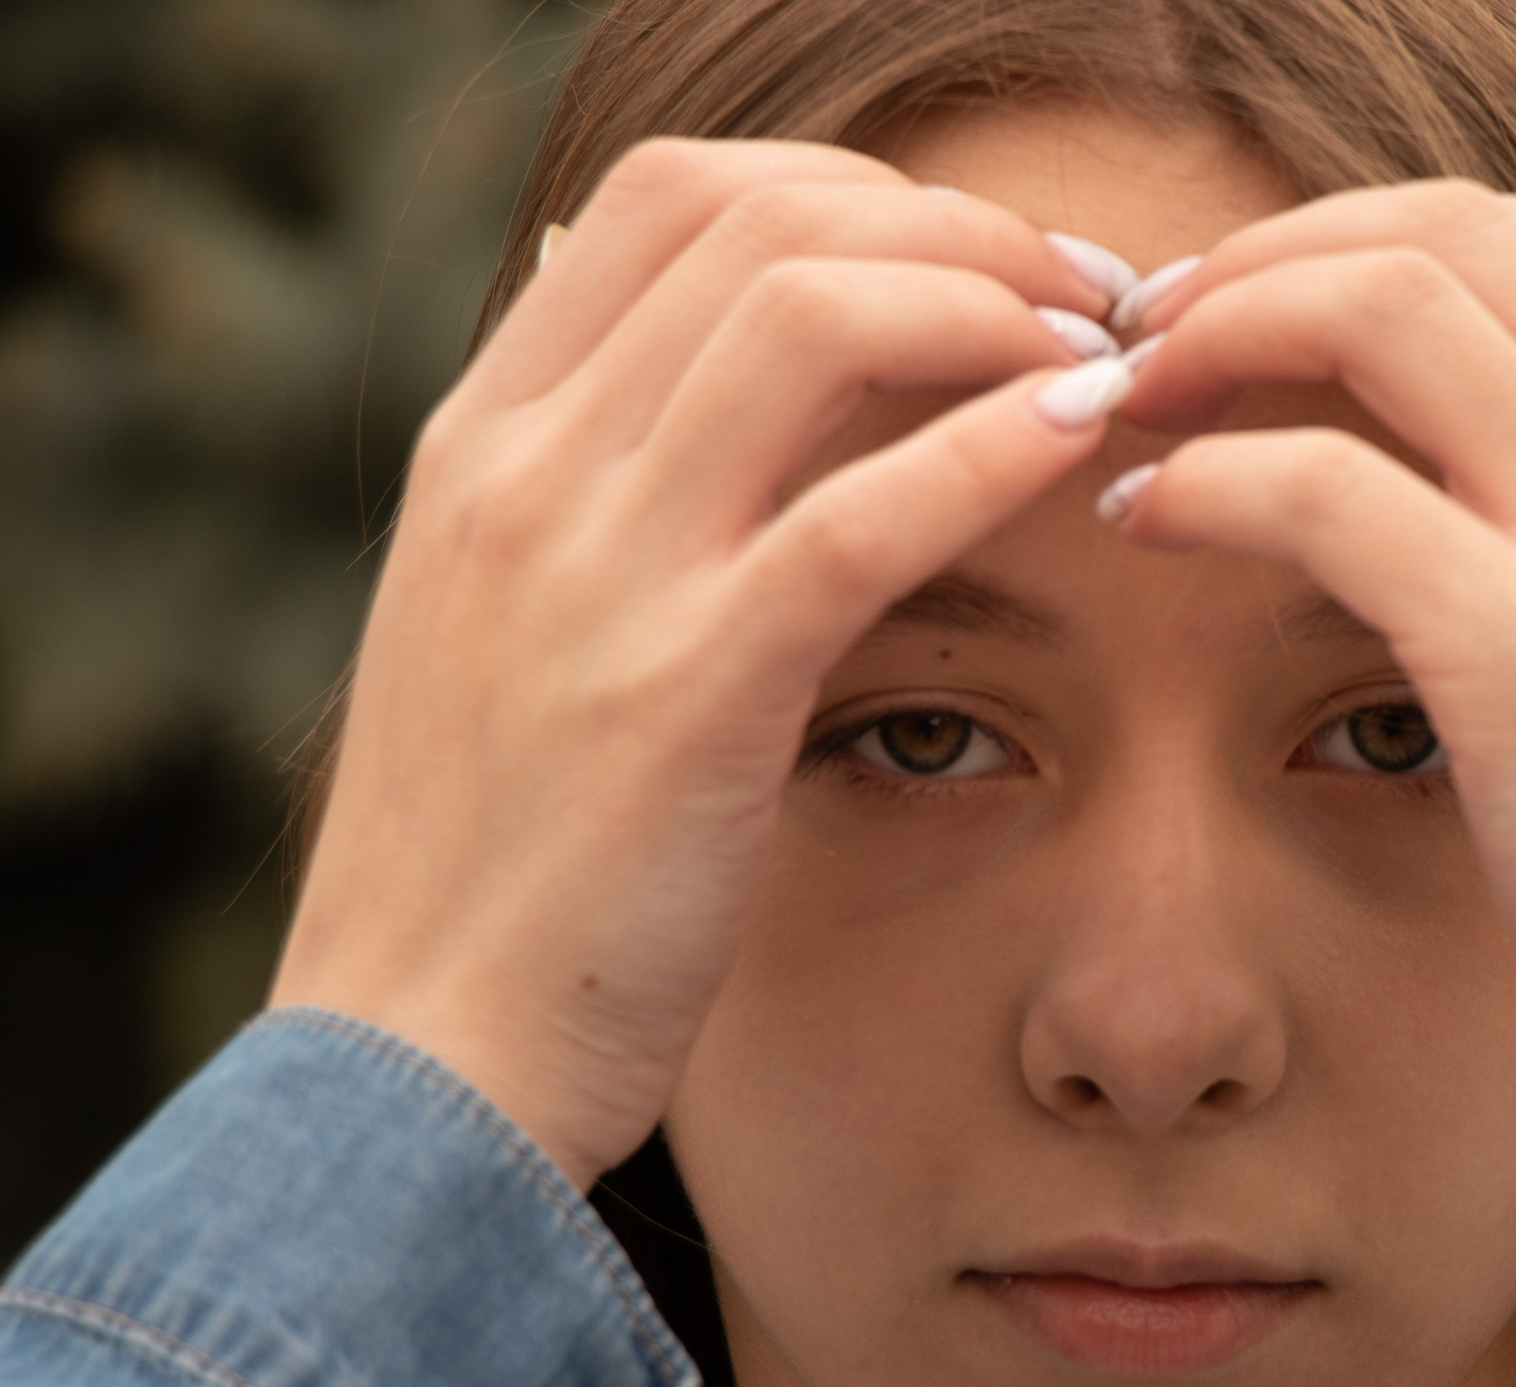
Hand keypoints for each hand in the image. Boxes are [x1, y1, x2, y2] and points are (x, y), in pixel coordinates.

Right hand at [271, 139, 1128, 1186]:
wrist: (411, 1066)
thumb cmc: (488, 870)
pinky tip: (1082, 433)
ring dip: (989, 305)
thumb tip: (706, 387)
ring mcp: (594, 573)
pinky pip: (860, 514)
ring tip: (1104, 350)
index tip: (973, 254)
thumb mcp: (502, 641)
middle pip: (758, 225)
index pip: (672, 201)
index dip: (852, 190)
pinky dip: (990, 446)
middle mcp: (524, 473)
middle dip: (951, 225)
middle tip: (1079, 287)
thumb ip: (591, 504)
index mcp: (482, 445)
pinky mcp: (684, 692)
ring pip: (812, 320)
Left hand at [1107, 183, 1515, 1144]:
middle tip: (1160, 320)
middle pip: (1454, 239)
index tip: (1270, 295)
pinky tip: (1141, 515)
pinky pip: (1320, 492)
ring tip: (1128, 392)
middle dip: (1280, 252)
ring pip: (1386, 311)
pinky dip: (1205, 477)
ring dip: (1225, 325)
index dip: (1381, 235)